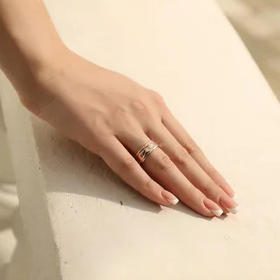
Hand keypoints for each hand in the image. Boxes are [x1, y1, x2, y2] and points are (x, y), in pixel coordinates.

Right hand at [22, 51, 238, 216]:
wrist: (51, 69)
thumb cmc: (84, 81)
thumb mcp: (124, 93)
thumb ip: (142, 113)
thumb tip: (157, 136)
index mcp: (152, 103)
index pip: (187, 143)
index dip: (207, 168)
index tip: (224, 187)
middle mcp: (144, 113)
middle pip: (182, 156)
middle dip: (207, 183)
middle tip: (228, 206)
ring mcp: (123, 124)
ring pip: (163, 163)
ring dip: (188, 189)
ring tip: (208, 209)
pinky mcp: (99, 135)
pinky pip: (129, 166)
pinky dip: (150, 186)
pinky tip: (166, 201)